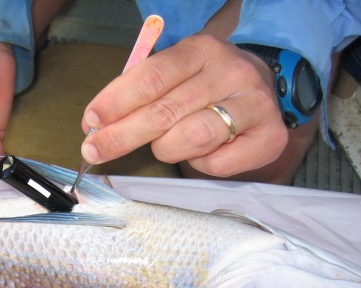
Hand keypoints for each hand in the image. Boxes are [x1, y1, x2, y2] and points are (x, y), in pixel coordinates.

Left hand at [80, 35, 288, 178]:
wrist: (265, 90)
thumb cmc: (208, 87)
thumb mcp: (178, 75)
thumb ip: (143, 93)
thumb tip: (99, 124)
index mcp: (202, 50)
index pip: (152, 77)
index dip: (116, 102)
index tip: (91, 121)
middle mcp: (231, 72)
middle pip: (166, 110)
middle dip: (123, 134)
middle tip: (95, 150)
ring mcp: (254, 105)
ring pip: (193, 137)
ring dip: (167, 148)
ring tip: (164, 146)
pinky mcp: (270, 138)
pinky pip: (218, 163)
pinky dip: (200, 164)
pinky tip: (201, 153)